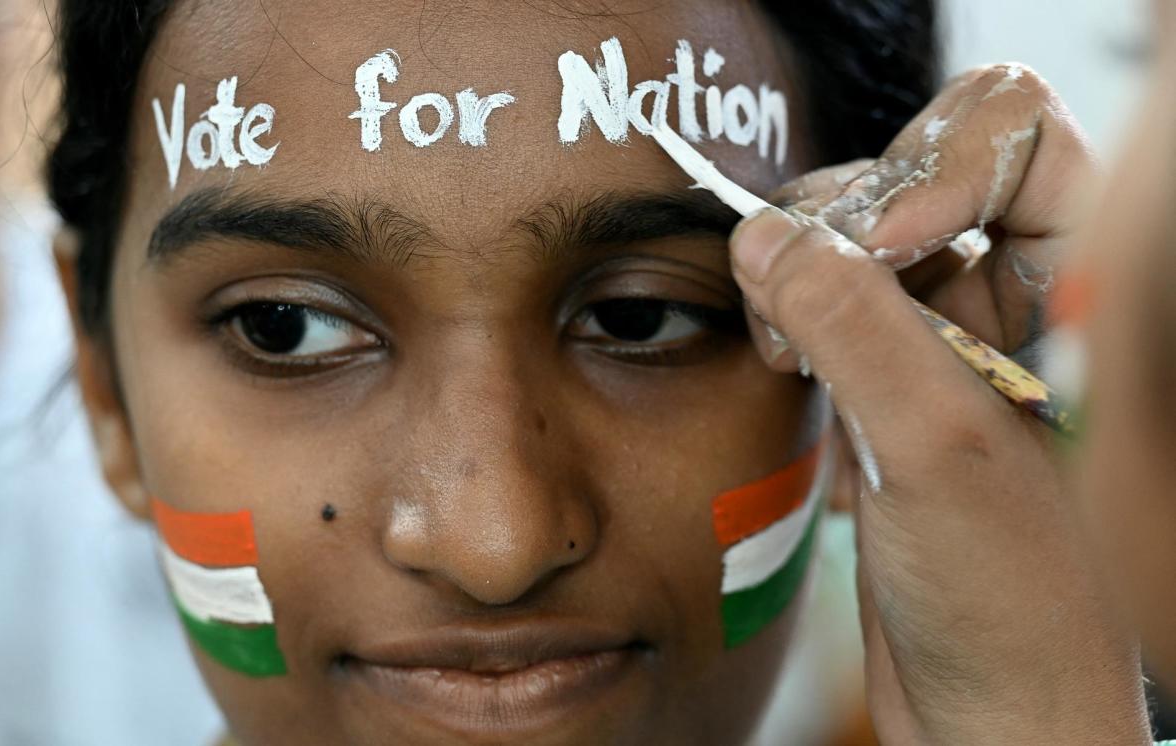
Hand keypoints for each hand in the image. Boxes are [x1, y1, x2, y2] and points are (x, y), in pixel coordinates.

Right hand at [732, 65, 1150, 743]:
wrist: (984, 712)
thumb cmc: (1006, 604)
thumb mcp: (935, 449)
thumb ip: (855, 328)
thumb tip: (766, 238)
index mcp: (1064, 298)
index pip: (1014, 143)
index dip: (938, 167)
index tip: (881, 245)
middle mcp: (1003, 309)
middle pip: (907, 181)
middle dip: (839, 224)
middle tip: (799, 302)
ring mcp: (937, 349)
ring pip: (851, 243)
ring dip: (799, 275)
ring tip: (783, 344)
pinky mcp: (882, 392)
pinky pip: (821, 310)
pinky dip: (786, 321)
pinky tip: (782, 368)